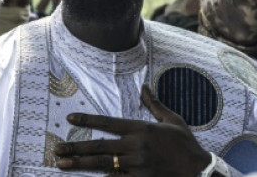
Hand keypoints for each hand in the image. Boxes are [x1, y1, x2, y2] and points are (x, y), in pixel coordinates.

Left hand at [54, 85, 210, 175]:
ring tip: (62, 164)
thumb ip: (155, 105)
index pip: (109, 122)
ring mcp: (136, 165)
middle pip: (99, 146)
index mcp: (141, 129)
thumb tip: (144, 88)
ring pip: (102, 164)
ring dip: (80, 164)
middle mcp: (136, 146)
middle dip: (75, 147)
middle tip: (57, 150)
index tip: (70, 118)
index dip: (88, 120)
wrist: (199, 170)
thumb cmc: (186, 144)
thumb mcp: (172, 120)